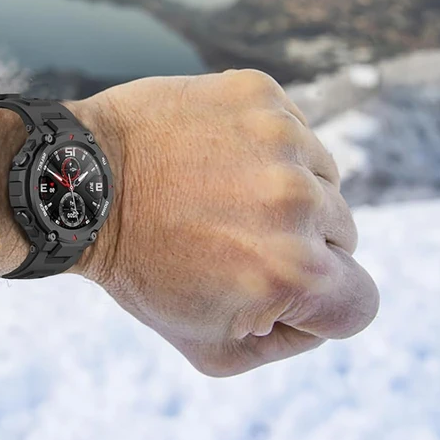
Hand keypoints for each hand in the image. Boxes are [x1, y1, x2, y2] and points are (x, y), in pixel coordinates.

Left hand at [68, 71, 378, 375]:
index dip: (318, 306)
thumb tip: (318, 310)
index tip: (273, 286)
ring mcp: (279, 138)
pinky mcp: (257, 94)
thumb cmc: (137, 266)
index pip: (359, 303)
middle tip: (229, 236)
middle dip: (296, 245)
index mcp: (290, 271)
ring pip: (322, 179)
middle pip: (343, 236)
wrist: (80, 182)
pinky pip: (294, 130)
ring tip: (217, 193)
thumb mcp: (210, 346)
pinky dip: (264, 146)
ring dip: (284, 191)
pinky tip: (215, 156)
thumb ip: (286, 342)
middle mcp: (296, 200)